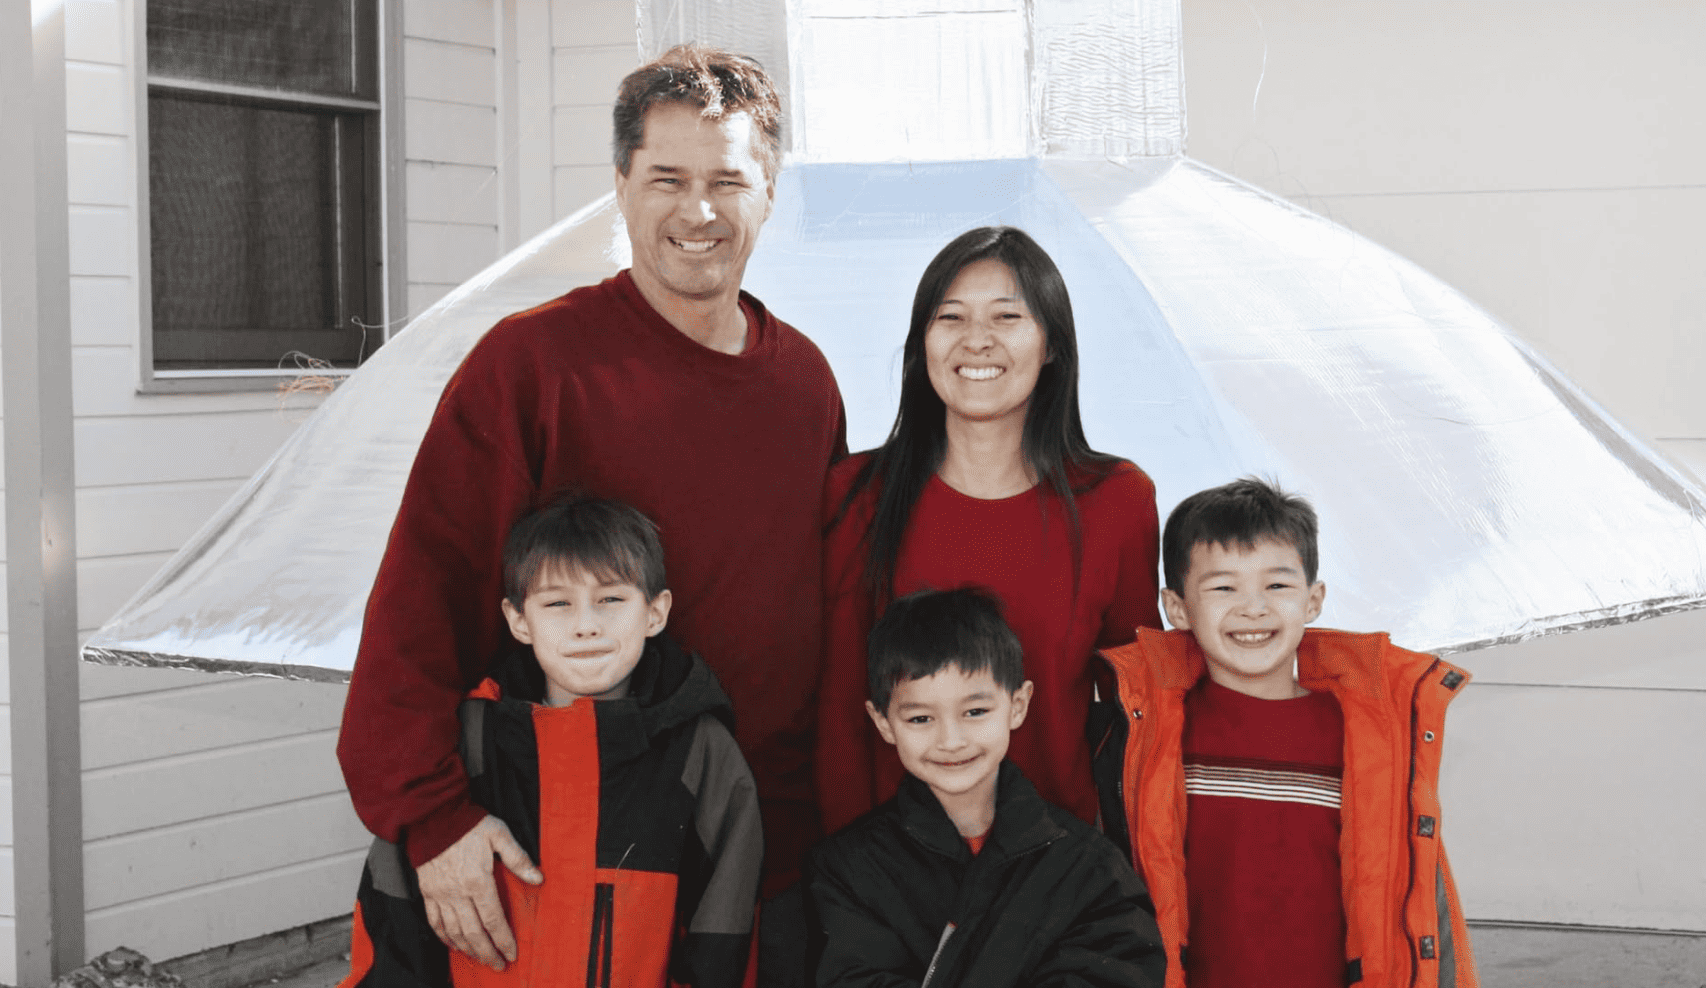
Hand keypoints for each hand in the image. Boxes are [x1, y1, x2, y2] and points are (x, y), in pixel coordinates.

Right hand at [416, 815, 543, 969]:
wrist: (433, 815)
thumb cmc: (469, 824)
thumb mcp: (499, 835)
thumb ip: (518, 858)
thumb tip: (539, 878)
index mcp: (478, 881)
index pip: (493, 920)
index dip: (504, 940)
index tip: (512, 954)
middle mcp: (457, 893)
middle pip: (474, 933)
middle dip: (488, 953)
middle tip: (499, 965)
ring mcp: (440, 894)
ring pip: (454, 932)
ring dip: (468, 950)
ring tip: (481, 959)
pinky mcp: (427, 892)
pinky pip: (435, 922)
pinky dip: (444, 938)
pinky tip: (454, 946)